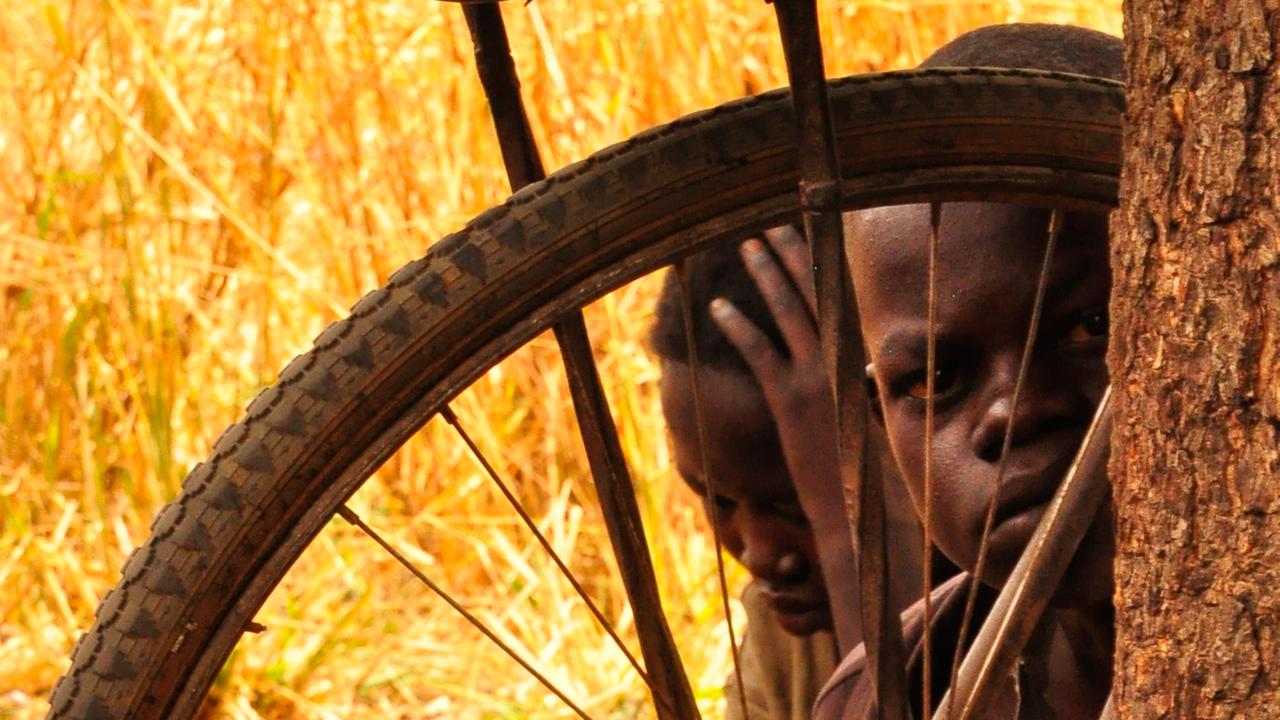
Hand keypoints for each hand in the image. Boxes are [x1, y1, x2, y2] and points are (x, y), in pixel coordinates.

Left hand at [708, 226, 836, 514]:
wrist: (860, 511)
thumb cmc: (860, 471)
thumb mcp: (861, 418)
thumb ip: (854, 388)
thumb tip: (852, 371)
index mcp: (860, 360)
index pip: (841, 301)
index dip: (823, 266)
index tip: (809, 233)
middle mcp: (842, 360)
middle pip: (815, 293)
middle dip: (792, 254)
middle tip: (772, 224)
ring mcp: (818, 378)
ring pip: (788, 311)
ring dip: (766, 274)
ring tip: (747, 246)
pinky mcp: (791, 402)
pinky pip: (761, 353)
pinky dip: (738, 327)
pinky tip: (718, 308)